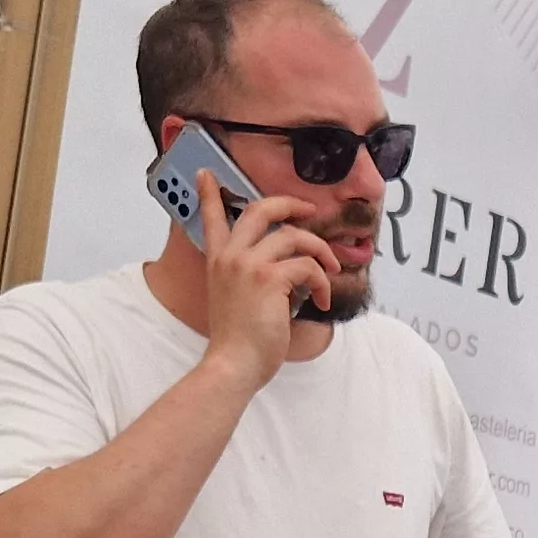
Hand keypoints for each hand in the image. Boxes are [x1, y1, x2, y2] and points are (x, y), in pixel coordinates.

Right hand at [194, 175, 335, 385]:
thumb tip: (285, 268)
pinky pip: (308, 266)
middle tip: (309, 211)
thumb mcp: (234, 299)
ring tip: (331, 270)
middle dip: (291, 204)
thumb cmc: (238, 341)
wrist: (233, 364)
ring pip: (295, 236)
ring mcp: (249, 265)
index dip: (209, 193)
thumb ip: (249, 277)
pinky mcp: (270, 279)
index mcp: (218, 260)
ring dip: (321, 252)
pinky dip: (323, 283)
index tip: (206, 173)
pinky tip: (322, 301)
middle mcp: (231, 256)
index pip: (211, 218)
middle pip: (261, 209)